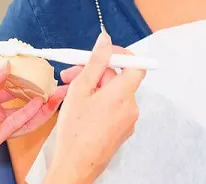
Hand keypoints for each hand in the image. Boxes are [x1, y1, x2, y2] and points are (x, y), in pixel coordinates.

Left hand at [0, 62, 66, 177]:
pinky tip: (39, 105)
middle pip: (21, 98)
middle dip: (37, 91)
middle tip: (52, 82)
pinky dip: (29, 115)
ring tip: (55, 95)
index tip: (35, 67)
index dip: (22, 75)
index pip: (9, 82)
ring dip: (40, 106)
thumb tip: (7, 67)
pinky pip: (17, 124)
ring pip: (24, 114)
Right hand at [45, 32, 145, 183]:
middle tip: (70, 75)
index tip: (102, 54)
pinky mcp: (122, 130)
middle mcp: (131, 106)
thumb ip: (95, 61)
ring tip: (69, 92)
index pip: (136, 65)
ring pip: (112, 93)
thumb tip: (106, 40)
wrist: (76, 164)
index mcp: (123, 94)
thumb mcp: (80, 89)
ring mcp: (128, 120)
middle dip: (94, 72)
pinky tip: (79, 107)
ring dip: (92, 88)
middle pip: (117, 78)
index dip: (120, 55)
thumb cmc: (75, 130)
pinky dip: (98, 102)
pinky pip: (112, 107)